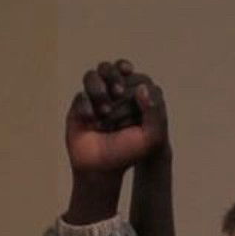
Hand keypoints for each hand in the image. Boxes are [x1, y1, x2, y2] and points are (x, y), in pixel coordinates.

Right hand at [65, 63, 166, 177]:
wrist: (101, 166)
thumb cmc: (128, 152)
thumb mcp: (151, 136)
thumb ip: (155, 112)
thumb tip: (143, 87)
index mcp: (133, 99)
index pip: (134, 76)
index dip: (135, 81)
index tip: (137, 92)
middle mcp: (113, 95)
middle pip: (110, 69)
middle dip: (115, 78)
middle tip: (119, 91)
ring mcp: (94, 98)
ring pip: (92, 76)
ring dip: (98, 88)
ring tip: (104, 110)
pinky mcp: (79, 106)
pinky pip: (80, 95)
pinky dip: (86, 106)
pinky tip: (90, 121)